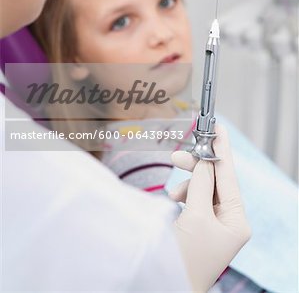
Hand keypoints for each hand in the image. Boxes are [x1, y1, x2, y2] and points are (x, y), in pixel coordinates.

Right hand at [169, 125, 250, 292]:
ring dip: (186, 185)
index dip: (222, 150)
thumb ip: (200, 183)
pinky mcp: (198, 226)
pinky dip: (182, 195)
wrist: (163, 284)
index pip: (229, 177)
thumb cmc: (186, 258)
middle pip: (214, 181)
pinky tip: (173, 200)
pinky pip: (193, 200)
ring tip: (172, 194)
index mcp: (237, 221)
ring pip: (201, 189)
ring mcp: (213, 224)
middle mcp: (228, 221)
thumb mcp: (196, 216)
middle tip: (178, 154)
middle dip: (196, 168)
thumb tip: (203, 159)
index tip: (217, 127)